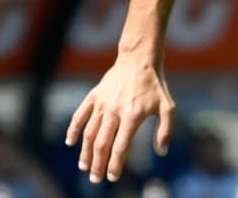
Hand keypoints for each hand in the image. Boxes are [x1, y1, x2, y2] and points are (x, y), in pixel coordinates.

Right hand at [65, 56, 175, 183]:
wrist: (139, 60)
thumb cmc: (155, 85)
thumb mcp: (167, 106)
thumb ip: (165, 130)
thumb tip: (162, 152)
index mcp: (133, 115)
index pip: (121, 147)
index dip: (115, 164)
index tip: (112, 177)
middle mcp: (115, 111)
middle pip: (102, 144)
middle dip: (98, 164)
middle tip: (95, 178)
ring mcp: (102, 104)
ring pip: (90, 133)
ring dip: (86, 152)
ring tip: (85, 166)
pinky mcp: (94, 96)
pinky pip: (80, 115)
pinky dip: (74, 129)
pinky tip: (70, 142)